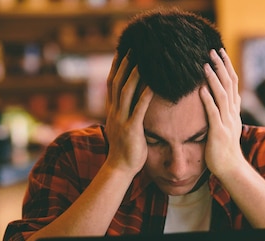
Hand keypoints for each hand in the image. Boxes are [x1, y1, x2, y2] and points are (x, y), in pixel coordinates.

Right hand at [103, 51, 153, 174]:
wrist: (119, 168)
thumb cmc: (124, 149)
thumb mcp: (121, 128)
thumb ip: (124, 115)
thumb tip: (130, 105)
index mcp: (112, 111)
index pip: (111, 84)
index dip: (116, 67)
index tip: (122, 52)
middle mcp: (114, 112)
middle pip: (117, 83)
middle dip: (124, 65)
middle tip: (133, 48)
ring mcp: (121, 120)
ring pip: (125, 92)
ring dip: (134, 75)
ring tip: (143, 60)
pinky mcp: (131, 129)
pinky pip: (138, 109)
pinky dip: (145, 95)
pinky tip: (153, 85)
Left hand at [200, 48, 244, 176]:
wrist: (231, 168)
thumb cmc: (224, 149)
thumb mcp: (225, 126)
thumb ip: (222, 112)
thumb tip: (215, 98)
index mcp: (233, 110)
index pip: (232, 83)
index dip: (227, 67)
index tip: (220, 52)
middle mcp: (232, 113)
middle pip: (229, 84)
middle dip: (221, 66)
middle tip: (212, 50)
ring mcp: (226, 122)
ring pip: (222, 95)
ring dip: (214, 79)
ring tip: (206, 64)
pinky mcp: (219, 132)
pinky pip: (213, 113)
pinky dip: (208, 100)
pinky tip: (201, 90)